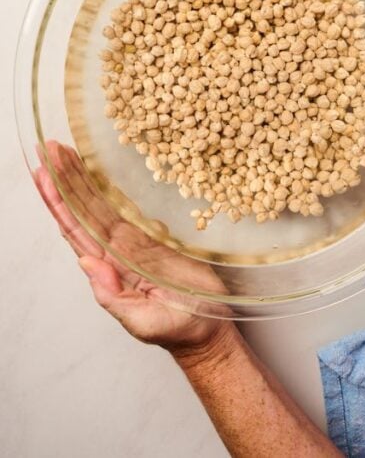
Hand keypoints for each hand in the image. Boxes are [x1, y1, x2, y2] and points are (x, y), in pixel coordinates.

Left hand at [33, 141, 231, 358]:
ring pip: (102, 205)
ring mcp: (135, 244)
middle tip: (50, 148)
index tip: (43, 174)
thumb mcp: (140, 321)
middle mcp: (116, 252)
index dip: (58, 201)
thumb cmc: (174, 330)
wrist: (205, 331)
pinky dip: (114, 191)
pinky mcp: (158, 239)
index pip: (74, 229)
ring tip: (67, 153)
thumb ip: (112, 297)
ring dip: (83, 179)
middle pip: (84, 209)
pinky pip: (130, 210)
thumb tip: (88, 263)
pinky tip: (103, 175)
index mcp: (107, 269)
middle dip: (65, 179)